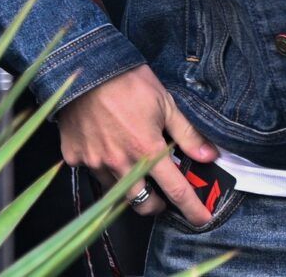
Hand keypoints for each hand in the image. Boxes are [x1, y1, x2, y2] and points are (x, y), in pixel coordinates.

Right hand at [57, 65, 218, 224]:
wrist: (86, 67)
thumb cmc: (128, 81)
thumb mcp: (166, 103)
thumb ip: (188, 134)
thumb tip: (210, 156)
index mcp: (147, 150)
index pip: (176, 190)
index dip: (192, 208)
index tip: (202, 219)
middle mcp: (121, 163)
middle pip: (143, 204)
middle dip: (157, 205)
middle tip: (162, 193)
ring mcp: (95, 162)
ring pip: (116, 193)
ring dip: (130, 188)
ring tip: (135, 171)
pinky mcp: (75, 157)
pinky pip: (92, 173)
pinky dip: (103, 168)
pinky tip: (107, 150)